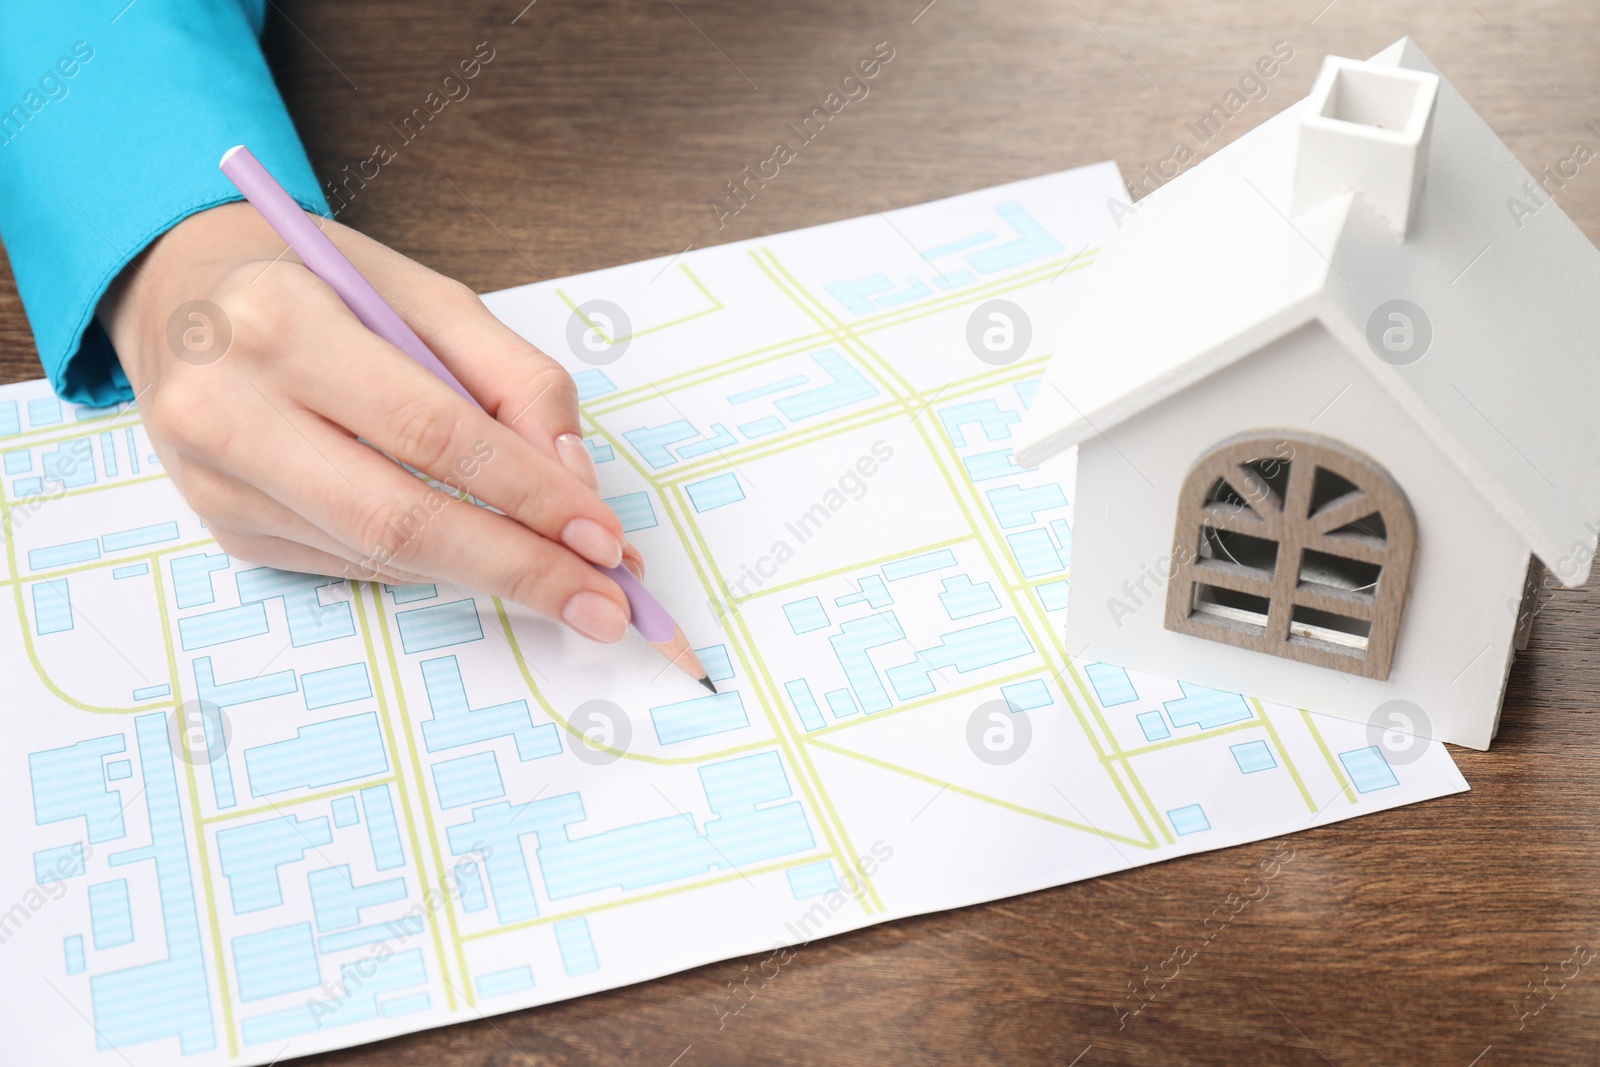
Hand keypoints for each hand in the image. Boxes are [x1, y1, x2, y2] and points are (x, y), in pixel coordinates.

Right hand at [99, 201, 642, 642]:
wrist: (186, 299)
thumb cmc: (320, 287)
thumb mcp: (427, 295)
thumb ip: (514, 377)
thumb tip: (574, 479)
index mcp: (281, 322)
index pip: (430, 430)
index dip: (528, 493)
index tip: (605, 536)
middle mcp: (228, 407)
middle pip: (399, 519)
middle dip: (520, 568)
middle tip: (605, 604)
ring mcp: (216, 481)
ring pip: (381, 556)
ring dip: (489, 576)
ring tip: (569, 582)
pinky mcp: (226, 529)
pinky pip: (356, 564)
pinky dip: (434, 566)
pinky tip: (480, 552)